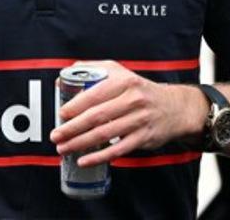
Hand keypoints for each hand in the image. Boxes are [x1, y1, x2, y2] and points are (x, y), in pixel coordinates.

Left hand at [49, 60, 203, 166]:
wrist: (174, 107)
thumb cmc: (139, 89)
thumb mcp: (119, 72)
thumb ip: (91, 70)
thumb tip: (62, 78)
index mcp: (124, 81)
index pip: (95, 94)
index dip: (76, 105)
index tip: (61, 114)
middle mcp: (133, 99)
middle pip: (97, 116)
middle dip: (73, 127)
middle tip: (56, 135)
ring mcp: (139, 120)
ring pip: (105, 134)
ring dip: (81, 143)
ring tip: (63, 148)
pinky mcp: (143, 138)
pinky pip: (118, 150)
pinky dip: (99, 157)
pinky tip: (84, 160)